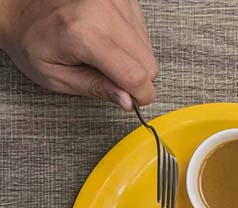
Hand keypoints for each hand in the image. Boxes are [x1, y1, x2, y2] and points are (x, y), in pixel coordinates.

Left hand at [0, 0, 157, 109]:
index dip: (141, 95)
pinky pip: (143, 31)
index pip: (134, 75)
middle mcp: (103, 11)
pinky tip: (109, 40)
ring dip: (133, 59)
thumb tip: (127, 100)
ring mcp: (114, 0)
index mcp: (83, 34)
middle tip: (112, 79)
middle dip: (136, 78)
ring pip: (148, 49)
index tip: (135, 101)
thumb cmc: (32, 40)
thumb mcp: (55, 76)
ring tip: (104, 55)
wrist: (21, 7)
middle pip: (148, 63)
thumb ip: (94, 88)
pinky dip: (131, 43)